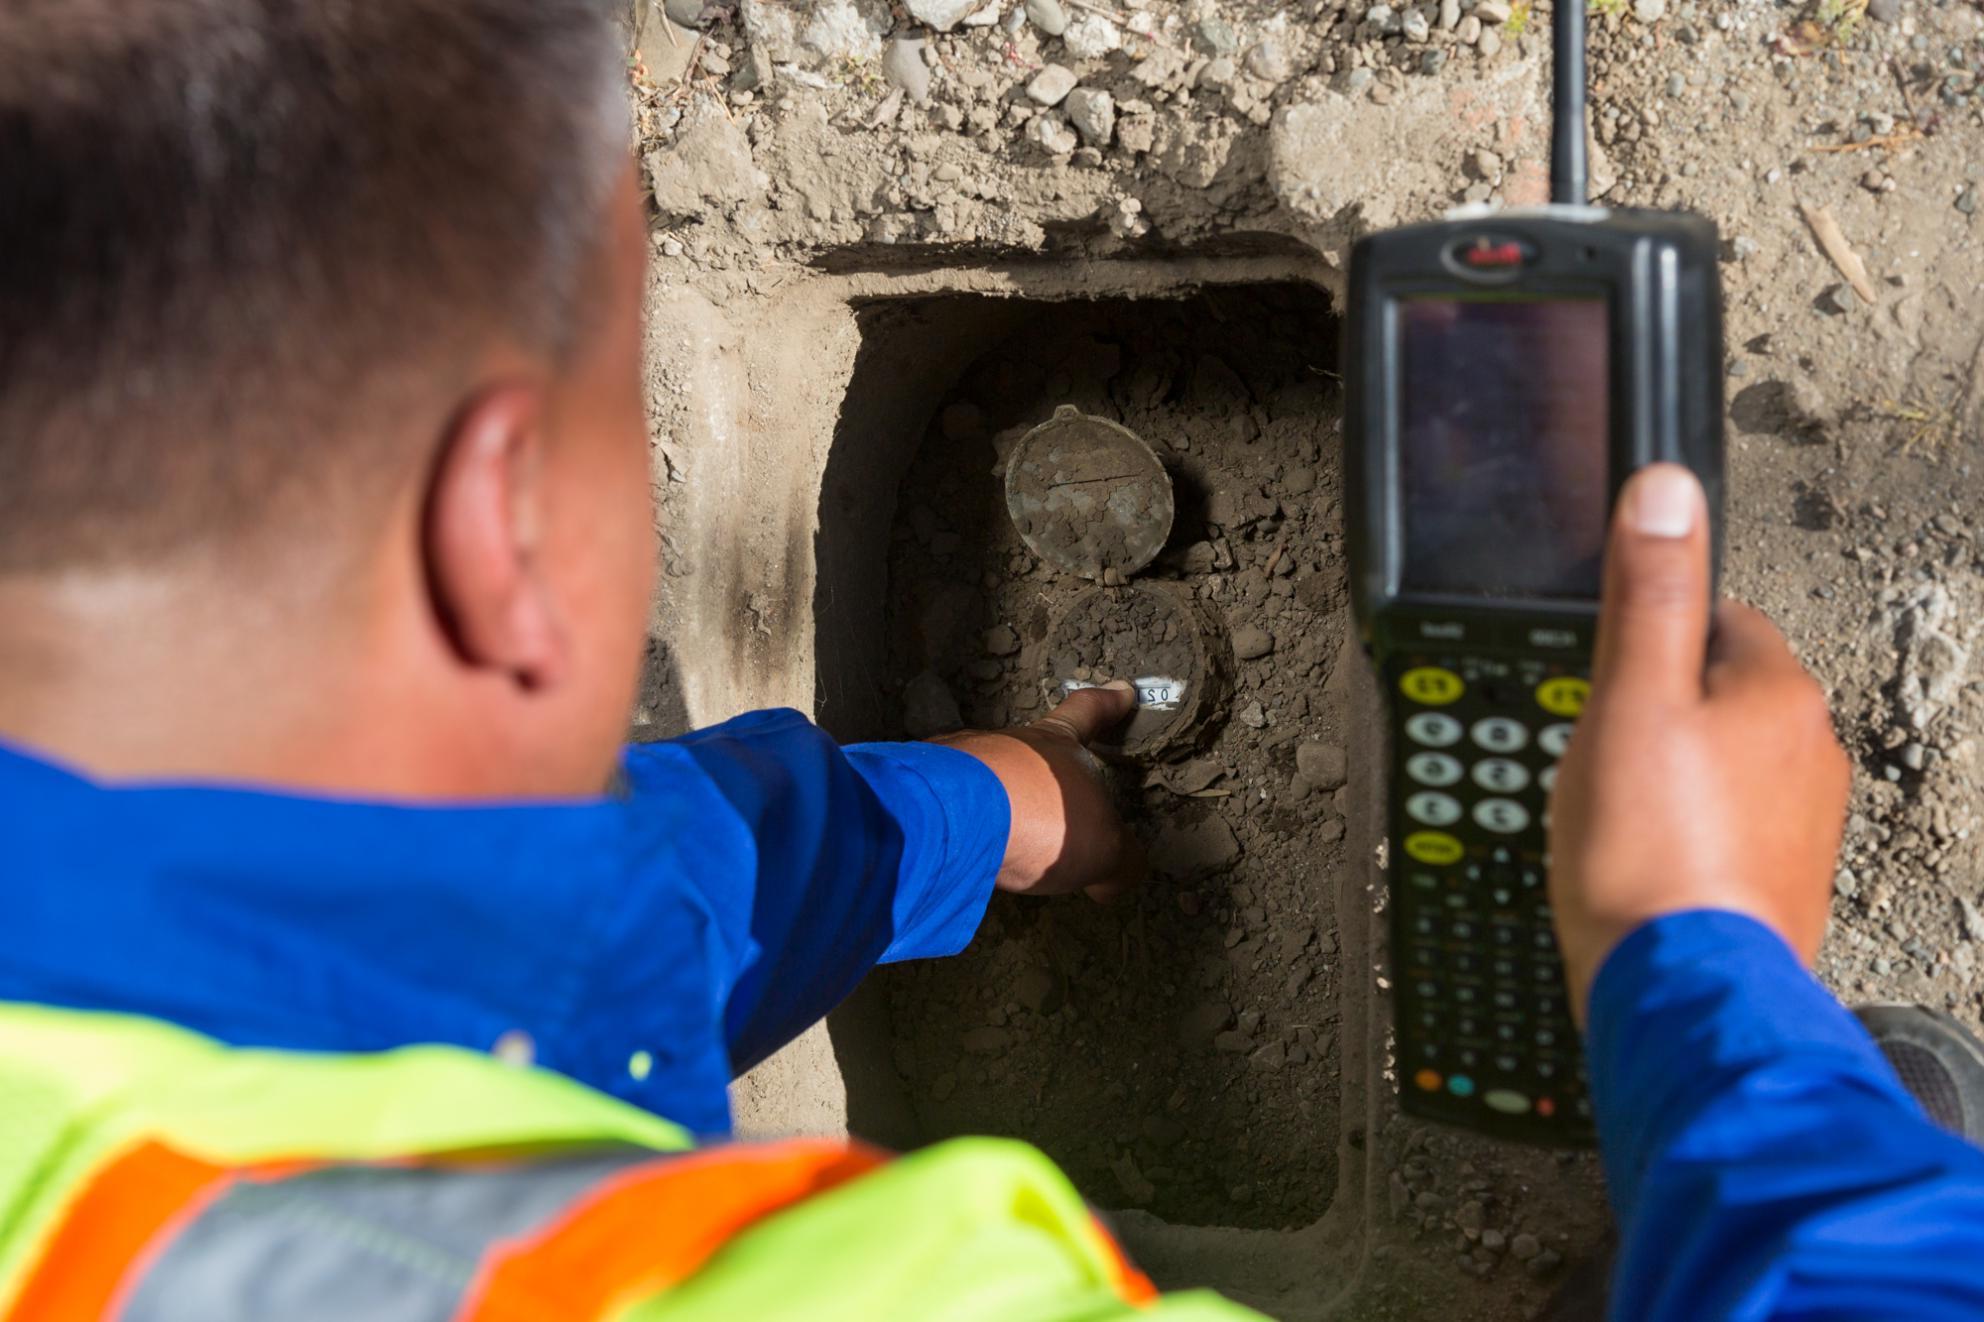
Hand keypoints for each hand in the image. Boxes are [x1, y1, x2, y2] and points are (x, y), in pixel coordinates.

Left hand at [936, 682, 1145, 901]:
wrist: (959, 818)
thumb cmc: (1044, 818)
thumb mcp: (1103, 849)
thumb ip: (1118, 860)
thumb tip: (1120, 876)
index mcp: (1058, 743)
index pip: (1087, 712)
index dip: (1106, 704)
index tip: (1120, 693)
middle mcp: (1008, 742)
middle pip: (1029, 747)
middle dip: (1038, 770)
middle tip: (1048, 801)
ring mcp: (961, 761)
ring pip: (986, 777)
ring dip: (996, 804)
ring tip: (1004, 844)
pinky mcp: (925, 789)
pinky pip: (950, 805)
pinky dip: (962, 826)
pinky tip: (966, 853)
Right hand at [1548, 464, 1850, 1022]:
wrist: (1679, 993)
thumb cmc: (1648, 855)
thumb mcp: (1628, 699)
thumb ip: (1648, 592)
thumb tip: (1666, 489)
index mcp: (1779, 693)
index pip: (1714, 616)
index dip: (1645, 640)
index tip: (1604, 678)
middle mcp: (1810, 753)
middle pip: (1716, 693)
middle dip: (1658, 711)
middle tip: (1597, 753)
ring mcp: (1801, 823)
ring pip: (1721, 765)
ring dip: (1671, 778)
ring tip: (1613, 816)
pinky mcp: (1781, 881)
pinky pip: (1723, 829)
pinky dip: (1685, 836)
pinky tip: (1641, 861)